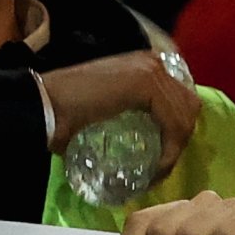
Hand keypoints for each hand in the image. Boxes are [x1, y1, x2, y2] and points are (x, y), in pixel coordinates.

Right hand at [42, 47, 200, 173]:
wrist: (46, 106)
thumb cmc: (67, 112)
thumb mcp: (110, 111)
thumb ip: (132, 116)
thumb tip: (151, 145)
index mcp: (144, 64)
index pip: (180, 98)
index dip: (177, 130)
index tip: (162, 158)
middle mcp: (152, 61)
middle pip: (189, 106)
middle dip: (180, 140)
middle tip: (161, 166)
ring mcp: (150, 69)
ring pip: (185, 116)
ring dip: (176, 149)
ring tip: (157, 172)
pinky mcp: (146, 84)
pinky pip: (173, 123)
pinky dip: (170, 151)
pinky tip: (155, 168)